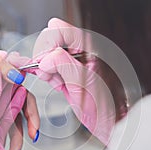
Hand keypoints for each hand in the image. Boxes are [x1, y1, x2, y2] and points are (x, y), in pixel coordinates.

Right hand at [32, 18, 119, 144]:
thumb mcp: (82, 83)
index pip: (59, 29)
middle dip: (45, 57)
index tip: (44, 60)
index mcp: (88, 47)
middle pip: (50, 39)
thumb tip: (45, 59)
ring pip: (47, 54)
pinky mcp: (67, 71)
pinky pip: (49, 66)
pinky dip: (48, 75)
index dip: (48, 43)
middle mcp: (80, 50)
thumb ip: (63, 65)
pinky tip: (57, 84)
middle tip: (50, 74)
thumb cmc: (103, 104)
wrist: (105, 120)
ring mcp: (72, 60)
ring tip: (57, 82)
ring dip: (46, 68)